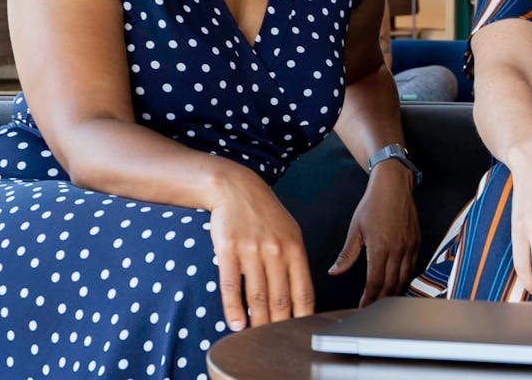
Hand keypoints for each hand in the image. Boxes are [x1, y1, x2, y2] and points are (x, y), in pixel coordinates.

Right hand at [208, 174, 314, 330]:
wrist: (237, 189)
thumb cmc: (266, 215)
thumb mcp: (290, 233)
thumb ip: (295, 262)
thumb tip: (299, 296)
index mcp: (294, 249)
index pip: (303, 291)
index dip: (304, 316)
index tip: (303, 332)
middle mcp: (276, 251)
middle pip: (280, 299)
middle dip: (280, 325)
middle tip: (278, 342)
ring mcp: (252, 251)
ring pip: (257, 297)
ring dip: (257, 322)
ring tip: (257, 339)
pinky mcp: (228, 251)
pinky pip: (231, 286)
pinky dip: (233, 309)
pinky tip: (236, 324)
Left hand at [329, 162, 419, 304]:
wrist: (393, 185)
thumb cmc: (373, 204)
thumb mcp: (355, 229)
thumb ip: (346, 255)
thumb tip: (334, 272)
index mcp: (380, 248)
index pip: (375, 283)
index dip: (369, 299)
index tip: (363, 307)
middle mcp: (397, 250)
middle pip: (391, 284)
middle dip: (381, 300)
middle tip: (372, 309)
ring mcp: (409, 246)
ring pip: (404, 278)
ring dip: (394, 291)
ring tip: (384, 300)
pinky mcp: (416, 242)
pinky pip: (413, 266)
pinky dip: (405, 278)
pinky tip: (398, 281)